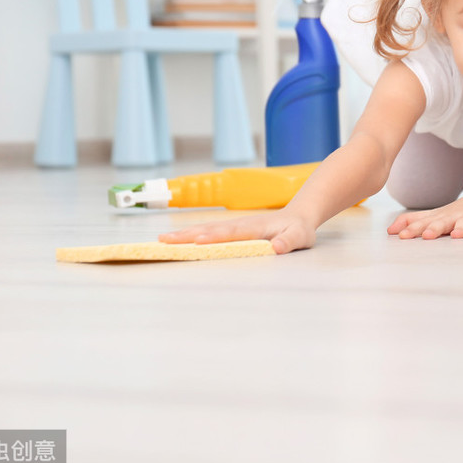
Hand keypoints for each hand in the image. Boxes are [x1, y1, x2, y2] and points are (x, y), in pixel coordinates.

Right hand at [159, 210, 316, 253]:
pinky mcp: (232, 229)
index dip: (214, 237)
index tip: (196, 241)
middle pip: (210, 230)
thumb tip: (276, 247)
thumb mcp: (300, 237)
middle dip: (187, 235)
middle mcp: (240, 224)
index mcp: (254, 228)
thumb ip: (289, 241)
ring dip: (184, 234)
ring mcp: (234, 225)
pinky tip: (178, 239)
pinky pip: (208, 232)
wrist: (299, 215)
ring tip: (163, 240)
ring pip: (206, 229)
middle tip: (164, 241)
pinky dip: (191, 234)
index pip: (231, 233)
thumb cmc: (299, 229)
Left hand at [387, 191, 462, 239]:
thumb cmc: (451, 215)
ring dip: (461, 228)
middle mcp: (452, 217)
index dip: (413, 230)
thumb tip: (389, 230)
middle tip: (427, 236)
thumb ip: (412, 222)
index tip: (402, 237)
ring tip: (458, 235)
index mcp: (438, 219)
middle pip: (442, 223)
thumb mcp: (432, 217)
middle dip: (434, 229)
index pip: (423, 224)